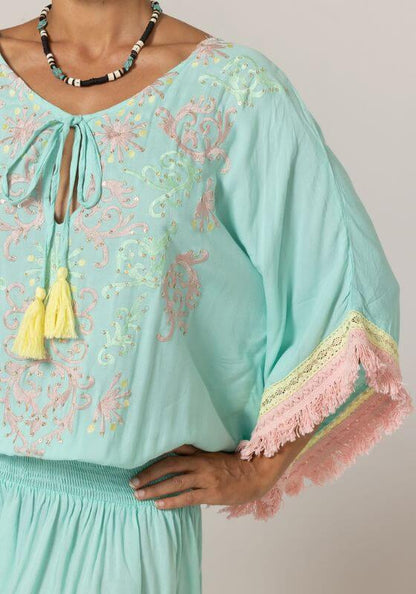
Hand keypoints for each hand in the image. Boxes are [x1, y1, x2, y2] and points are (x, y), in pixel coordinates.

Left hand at [128, 443, 291, 510]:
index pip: (173, 451)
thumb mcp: (213, 454)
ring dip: (154, 489)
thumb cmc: (233, 465)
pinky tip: (159, 505)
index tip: (137, 460)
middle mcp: (200, 463)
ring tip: (138, 495)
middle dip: (148, 474)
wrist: (256, 474)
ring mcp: (205, 479)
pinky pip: (187, 498)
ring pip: (174, 483)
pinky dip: (171, 501)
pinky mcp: (211, 493)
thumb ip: (195, 454)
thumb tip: (174, 452)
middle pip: (168, 466)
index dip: (154, 455)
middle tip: (131, 482)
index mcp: (200, 453)